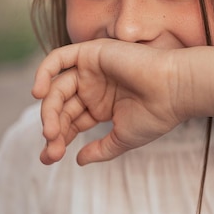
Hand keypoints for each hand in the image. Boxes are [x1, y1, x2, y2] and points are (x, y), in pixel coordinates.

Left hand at [31, 39, 187, 165]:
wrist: (175, 91)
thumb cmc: (156, 114)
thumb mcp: (122, 138)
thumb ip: (100, 149)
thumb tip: (78, 161)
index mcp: (101, 106)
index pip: (70, 122)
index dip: (58, 139)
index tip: (49, 159)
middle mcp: (94, 87)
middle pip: (61, 108)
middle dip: (53, 129)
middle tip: (52, 149)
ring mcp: (92, 69)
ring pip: (57, 88)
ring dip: (49, 110)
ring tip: (50, 131)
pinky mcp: (92, 53)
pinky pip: (59, 59)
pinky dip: (44, 72)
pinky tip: (38, 93)